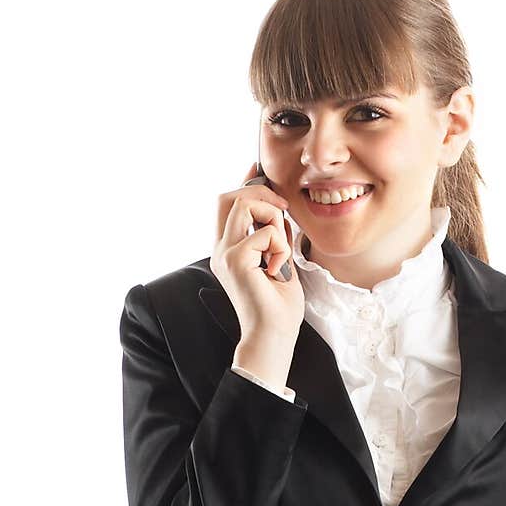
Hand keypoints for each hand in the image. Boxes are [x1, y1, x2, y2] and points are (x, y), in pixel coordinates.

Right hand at [210, 162, 305, 345]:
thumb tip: (279, 208)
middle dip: (261, 195)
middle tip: (284, 212)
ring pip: (245, 206)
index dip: (245, 182)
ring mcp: (225, 254)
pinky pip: (265, 233)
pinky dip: (281, 246)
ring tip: (280, 248)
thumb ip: (275, 236)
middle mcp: (221, 249)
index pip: (229, 204)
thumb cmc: (278, 307)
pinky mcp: (236, 261)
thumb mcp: (280, 261)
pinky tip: (278, 270)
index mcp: (228, 249)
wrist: (273, 336)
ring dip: (273, 219)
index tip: (258, 169)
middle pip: (229, 197)